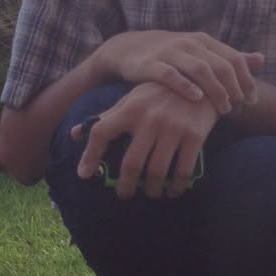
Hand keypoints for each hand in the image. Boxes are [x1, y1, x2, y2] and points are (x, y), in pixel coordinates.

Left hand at [74, 82, 219, 198]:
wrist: (202, 82)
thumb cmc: (159, 94)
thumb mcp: (132, 99)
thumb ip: (105, 117)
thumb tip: (74, 134)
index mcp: (130, 108)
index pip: (101, 132)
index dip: (90, 155)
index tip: (84, 175)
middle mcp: (150, 118)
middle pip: (131, 163)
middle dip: (126, 186)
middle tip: (125, 194)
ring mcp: (174, 128)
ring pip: (157, 172)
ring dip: (152, 189)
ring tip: (151, 192)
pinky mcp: (194, 136)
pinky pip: (183, 171)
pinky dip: (176, 186)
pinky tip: (173, 190)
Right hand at [104, 30, 261, 115]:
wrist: (130, 48)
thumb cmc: (173, 56)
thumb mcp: (201, 52)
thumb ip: (229, 57)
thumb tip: (261, 59)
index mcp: (204, 41)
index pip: (234, 58)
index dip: (246, 80)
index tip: (251, 101)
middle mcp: (190, 43)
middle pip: (220, 65)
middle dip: (233, 88)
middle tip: (238, 108)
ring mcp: (170, 52)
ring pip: (200, 69)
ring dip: (216, 90)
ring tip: (224, 109)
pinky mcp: (151, 63)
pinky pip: (170, 75)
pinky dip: (185, 86)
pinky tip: (197, 99)